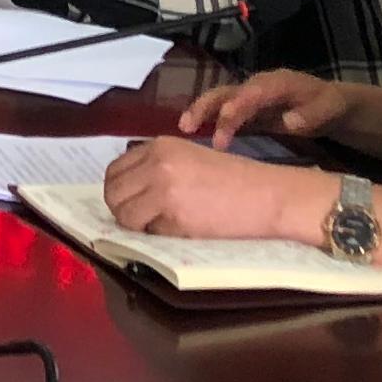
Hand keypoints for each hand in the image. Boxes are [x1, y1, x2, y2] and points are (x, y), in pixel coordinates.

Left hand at [103, 135, 319, 242]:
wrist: (268, 195)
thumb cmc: (236, 179)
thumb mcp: (191, 158)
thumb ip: (159, 167)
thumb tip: (130, 189)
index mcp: (160, 145)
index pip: (116, 169)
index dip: (120, 189)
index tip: (130, 201)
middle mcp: (157, 163)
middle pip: (113, 192)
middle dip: (122, 210)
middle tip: (140, 220)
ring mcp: (164, 189)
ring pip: (124, 215)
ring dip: (137, 226)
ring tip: (159, 226)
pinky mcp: (175, 216)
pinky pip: (150, 232)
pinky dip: (159, 236)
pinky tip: (180, 230)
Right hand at [177, 68, 353, 143]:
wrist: (327, 102)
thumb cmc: (327, 105)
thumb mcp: (329, 108)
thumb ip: (311, 114)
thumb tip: (289, 121)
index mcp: (277, 83)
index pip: (254, 92)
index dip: (239, 104)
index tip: (226, 120)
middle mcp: (257, 85)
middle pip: (228, 91)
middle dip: (208, 105)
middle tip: (190, 125)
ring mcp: (248, 96)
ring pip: (219, 99)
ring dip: (200, 111)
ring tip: (184, 127)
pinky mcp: (245, 109)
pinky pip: (221, 111)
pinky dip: (206, 119)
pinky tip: (191, 133)